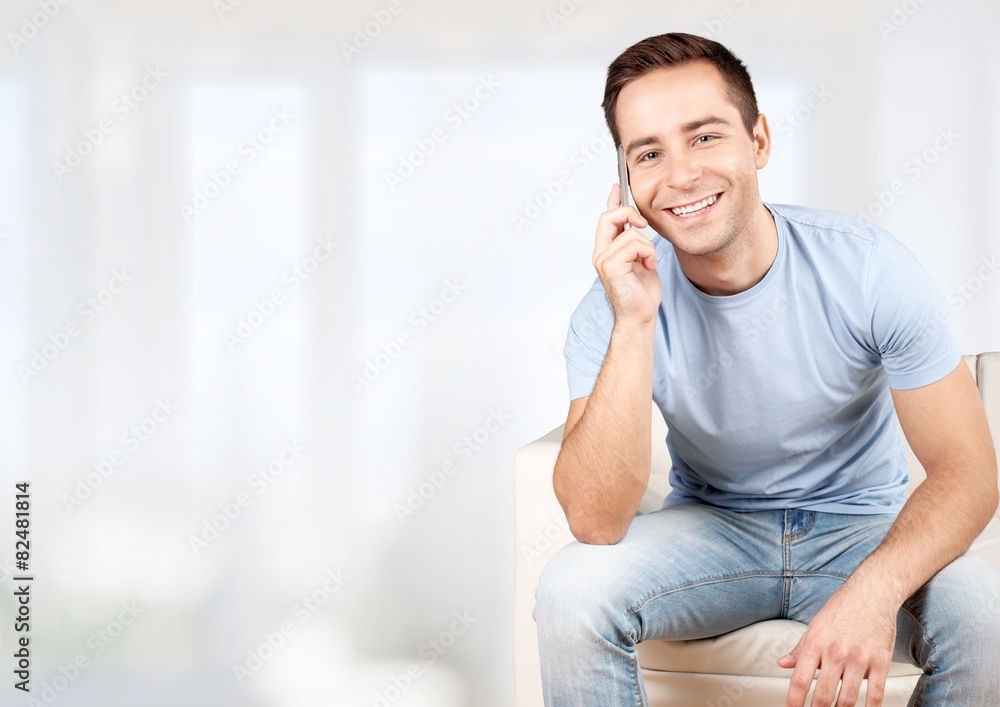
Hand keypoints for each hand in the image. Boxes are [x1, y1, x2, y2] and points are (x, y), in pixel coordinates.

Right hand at [592, 183, 659, 327]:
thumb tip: (639, 225)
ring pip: (630, 233)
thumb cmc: (641, 293)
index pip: (605, 219)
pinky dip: (647, 253)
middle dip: (628, 213)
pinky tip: (648, 266)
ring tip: (648, 262)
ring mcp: (603, 260)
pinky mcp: (611, 266)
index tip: (618, 185)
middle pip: (608, 217)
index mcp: (606, 251)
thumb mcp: (641, 260)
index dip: (612, 200)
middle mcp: (601, 254)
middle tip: (643, 223)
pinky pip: (633, 244)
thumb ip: (635, 242)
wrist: (640, 316)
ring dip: (647, 246)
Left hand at [778, 584, 896, 706]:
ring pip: (848, 698)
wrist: (872, 593)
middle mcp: (836, 652)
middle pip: (823, 694)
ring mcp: (859, 659)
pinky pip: (875, 694)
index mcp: (816, 643)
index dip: (793, 701)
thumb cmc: (842, 608)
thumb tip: (782, 663)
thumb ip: (799, 648)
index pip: (800, 680)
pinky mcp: (881, 662)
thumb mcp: (815, 625)